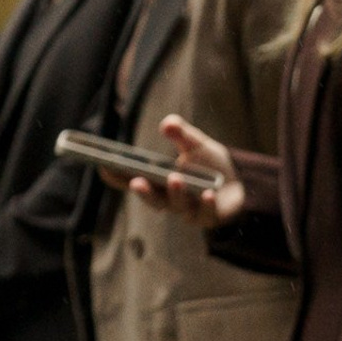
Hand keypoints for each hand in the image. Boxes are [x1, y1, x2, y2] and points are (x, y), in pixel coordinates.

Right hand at [128, 115, 244, 228]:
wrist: (238, 183)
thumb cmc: (208, 164)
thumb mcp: (195, 143)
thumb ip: (181, 133)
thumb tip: (167, 124)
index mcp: (159, 182)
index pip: (133, 181)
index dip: (118, 177)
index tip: (103, 167)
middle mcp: (169, 199)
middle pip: (153, 199)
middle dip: (144, 192)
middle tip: (136, 182)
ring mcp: (188, 210)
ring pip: (178, 206)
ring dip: (175, 193)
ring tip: (175, 178)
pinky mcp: (209, 216)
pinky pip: (206, 213)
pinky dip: (206, 204)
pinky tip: (207, 194)